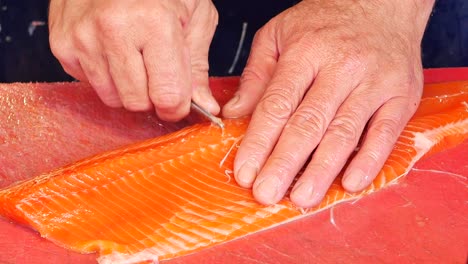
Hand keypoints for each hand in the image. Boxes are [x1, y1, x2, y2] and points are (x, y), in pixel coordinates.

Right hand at [49, 0, 218, 120]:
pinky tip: (112, 48)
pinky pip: (90, 84)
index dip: (178, 105)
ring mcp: (82, 38)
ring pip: (113, 99)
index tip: (179, 97)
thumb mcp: (196, 17)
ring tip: (133, 53)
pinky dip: (105, 74)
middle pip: (138, 103)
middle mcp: (113, 31)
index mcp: (154, 23)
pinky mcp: (61, 44)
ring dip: (127, 86)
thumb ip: (197, 67)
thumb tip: (205, 107)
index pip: (168, 97)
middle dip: (152, 94)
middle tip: (156, 68)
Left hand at [223, 0, 434, 206]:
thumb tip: (234, 115)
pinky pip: (386, 133)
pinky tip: (350, 184)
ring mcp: (374, 82)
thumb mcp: (279, 35)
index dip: (258, 142)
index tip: (244, 172)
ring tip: (301, 198)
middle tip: (267, 194)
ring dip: (322, 170)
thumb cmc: (324, 24)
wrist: (383, 4)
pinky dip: (369, 160)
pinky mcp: (401, 95)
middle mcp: (341, 68)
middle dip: (285, 163)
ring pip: (344, 133)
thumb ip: (256, 76)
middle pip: (308, 124)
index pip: (277, 104)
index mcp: (306, 52)